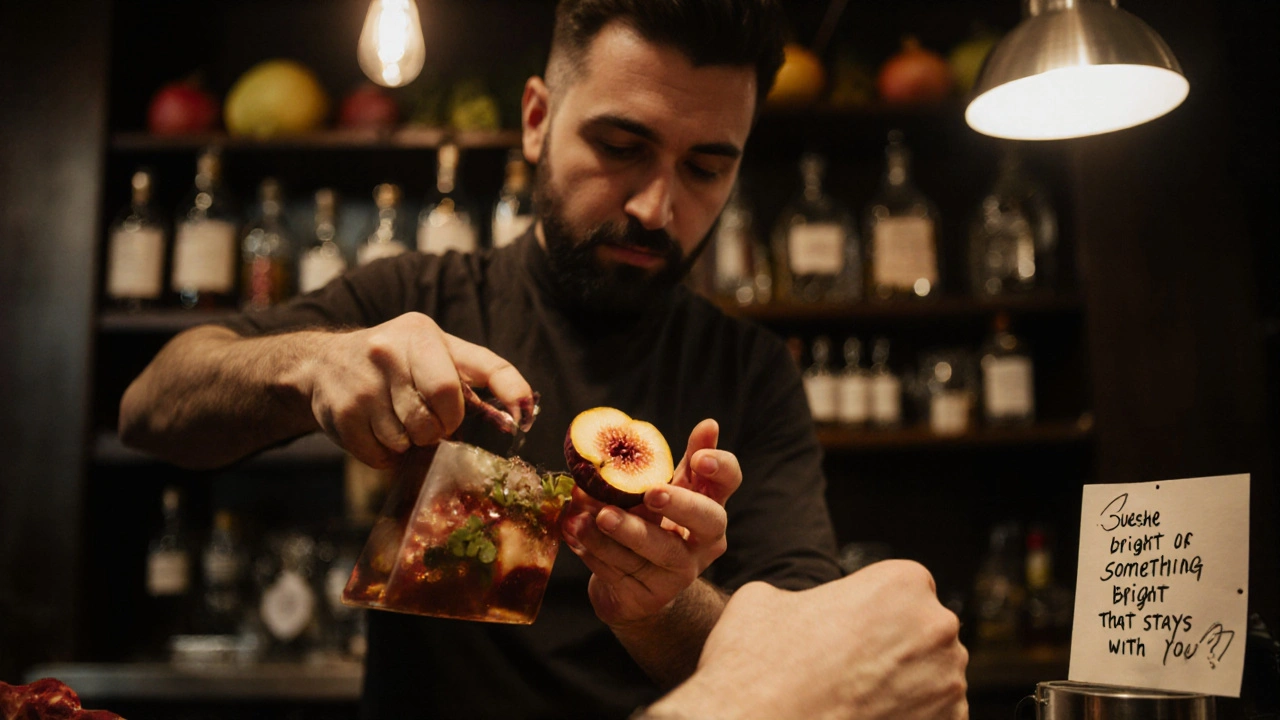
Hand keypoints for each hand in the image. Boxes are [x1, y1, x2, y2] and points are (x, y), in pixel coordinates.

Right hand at [306, 312, 532, 467]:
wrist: (321, 365)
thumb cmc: (395, 364)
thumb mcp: (434, 352)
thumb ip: (476, 376)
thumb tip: (524, 411)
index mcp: (422, 333)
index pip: (478, 366)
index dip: (509, 390)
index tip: (525, 415)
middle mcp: (390, 350)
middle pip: (444, 409)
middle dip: (442, 425)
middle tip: (430, 421)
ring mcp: (364, 381)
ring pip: (411, 437)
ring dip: (409, 441)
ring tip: (394, 419)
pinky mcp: (342, 412)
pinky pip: (382, 455)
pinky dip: (384, 453)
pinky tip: (374, 430)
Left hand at [562, 418, 740, 626]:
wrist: (633, 587)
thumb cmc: (653, 526)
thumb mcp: (666, 490)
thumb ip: (681, 458)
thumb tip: (709, 424)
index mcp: (709, 506)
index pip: (728, 482)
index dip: (721, 468)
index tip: (700, 459)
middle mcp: (704, 542)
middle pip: (707, 521)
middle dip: (680, 504)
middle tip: (651, 492)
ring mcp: (680, 573)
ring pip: (654, 550)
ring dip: (618, 531)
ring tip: (586, 516)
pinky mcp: (649, 596)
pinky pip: (620, 571)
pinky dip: (594, 550)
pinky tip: (575, 532)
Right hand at [658, 560, 968, 719]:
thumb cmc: (759, 667)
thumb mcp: (762, 598)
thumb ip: (799, 594)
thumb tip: (798, 608)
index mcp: (901, 583)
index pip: (899, 589)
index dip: (869, 611)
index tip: (844, 632)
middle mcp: (937, 628)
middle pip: (921, 632)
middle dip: (891, 647)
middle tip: (845, 669)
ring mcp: (948, 684)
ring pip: (931, 677)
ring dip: (903, 686)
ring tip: (852, 699)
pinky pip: (934, 717)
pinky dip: (907, 718)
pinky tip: (865, 717)